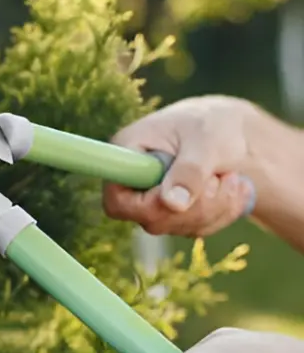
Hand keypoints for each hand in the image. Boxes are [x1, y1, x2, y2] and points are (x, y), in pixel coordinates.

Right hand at [103, 95, 258, 236]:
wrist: (230, 130)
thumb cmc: (212, 124)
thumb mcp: (205, 140)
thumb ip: (190, 170)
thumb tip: (173, 205)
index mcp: (127, 154)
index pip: (117, 200)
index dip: (147, 206)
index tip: (181, 192)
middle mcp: (133, 183)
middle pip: (151, 219)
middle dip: (196, 205)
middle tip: (221, 177)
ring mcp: (153, 202)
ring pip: (179, 227)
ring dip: (216, 207)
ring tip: (231, 176)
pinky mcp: (174, 215)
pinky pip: (198, 229)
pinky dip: (224, 212)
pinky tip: (235, 188)